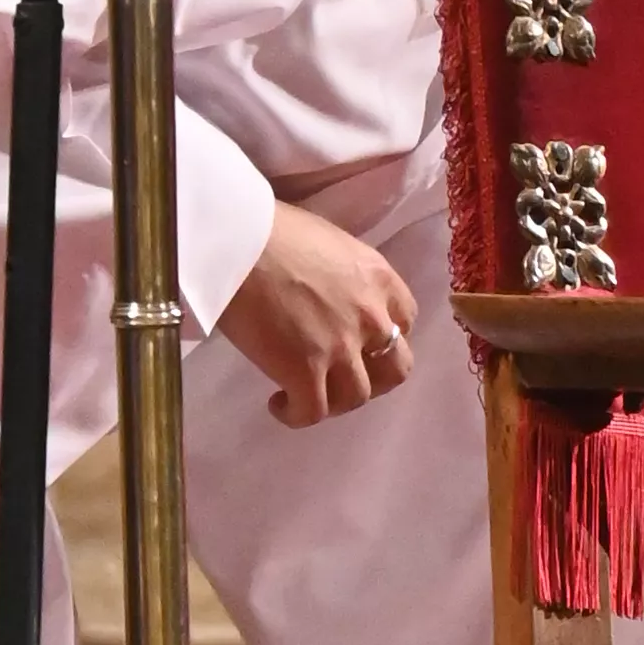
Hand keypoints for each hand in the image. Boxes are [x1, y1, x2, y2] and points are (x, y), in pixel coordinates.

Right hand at [217, 203, 419, 426]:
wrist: (237, 240)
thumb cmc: (270, 230)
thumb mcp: (328, 243)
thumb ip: (342, 276)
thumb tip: (325, 291)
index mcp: (378, 279)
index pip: (406, 320)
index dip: (385, 337)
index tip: (362, 342)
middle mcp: (371, 316)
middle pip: (395, 368)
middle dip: (374, 378)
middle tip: (343, 378)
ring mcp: (341, 347)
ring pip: (357, 397)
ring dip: (336, 401)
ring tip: (306, 393)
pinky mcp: (305, 371)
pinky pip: (313, 412)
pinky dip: (298, 415)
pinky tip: (279, 404)